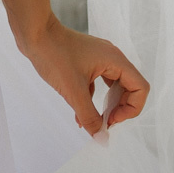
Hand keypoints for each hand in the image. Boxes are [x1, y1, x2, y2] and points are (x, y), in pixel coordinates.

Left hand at [18, 14, 149, 136]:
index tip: (110, 120)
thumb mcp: (74, 91)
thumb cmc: (54, 56)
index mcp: (115, 60)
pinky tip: (79, 114)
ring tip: (93, 121)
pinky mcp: (86, 61)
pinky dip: (93, 99)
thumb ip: (90, 117)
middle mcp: (111, 57)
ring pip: (113, 87)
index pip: (140, 88)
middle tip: (103, 123)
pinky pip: (98, 83)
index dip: (131, 109)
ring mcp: (98, 58)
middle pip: (129, 89)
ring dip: (106, 106)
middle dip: (119, 109)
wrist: (33, 33)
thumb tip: (102, 139)